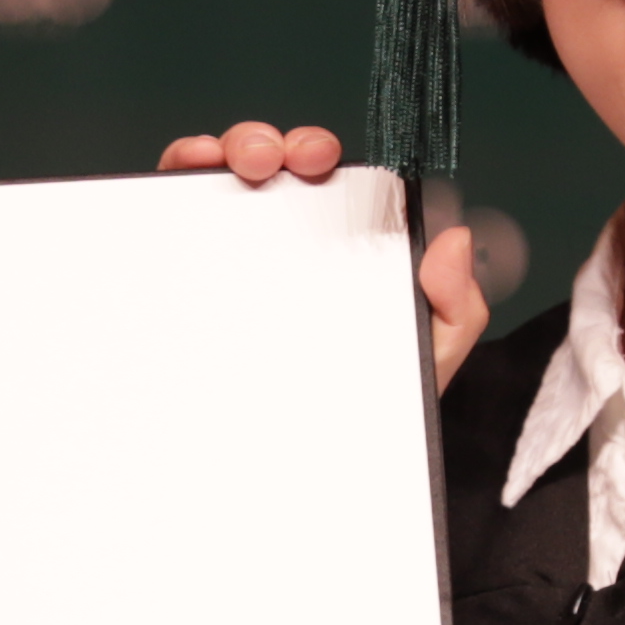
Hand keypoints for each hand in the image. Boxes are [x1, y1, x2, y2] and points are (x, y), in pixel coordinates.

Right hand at [159, 118, 491, 397]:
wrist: (293, 482)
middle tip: (285, 161)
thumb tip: (457, 239)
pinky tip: (191, 169)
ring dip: (231, 147)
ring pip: (218, 179)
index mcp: (330, 254)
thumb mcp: (420, 364)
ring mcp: (225, 261)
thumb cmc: (356, 416)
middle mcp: (275, 248)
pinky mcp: (180, 281)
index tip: (323, 159)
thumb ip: (454, 308)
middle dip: (272, 142)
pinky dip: (176, 169)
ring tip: (247, 163)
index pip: (321, 187)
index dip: (317, 155)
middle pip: (268, 171)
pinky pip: (168, 212)